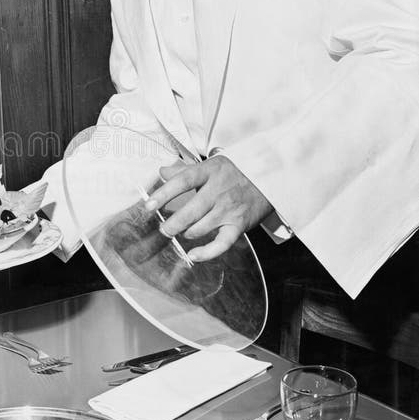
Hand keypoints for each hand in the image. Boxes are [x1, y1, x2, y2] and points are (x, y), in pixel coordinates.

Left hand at [145, 155, 272, 261]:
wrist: (270, 177)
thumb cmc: (235, 172)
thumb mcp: (211, 164)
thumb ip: (184, 169)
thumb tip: (161, 171)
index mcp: (210, 171)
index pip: (183, 181)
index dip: (164, 193)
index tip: (149, 205)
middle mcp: (219, 190)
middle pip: (191, 210)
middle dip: (173, 223)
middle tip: (164, 229)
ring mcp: (229, 209)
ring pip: (202, 227)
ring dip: (187, 233)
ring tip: (181, 232)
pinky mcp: (239, 224)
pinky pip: (221, 243)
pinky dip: (207, 252)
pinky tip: (194, 255)